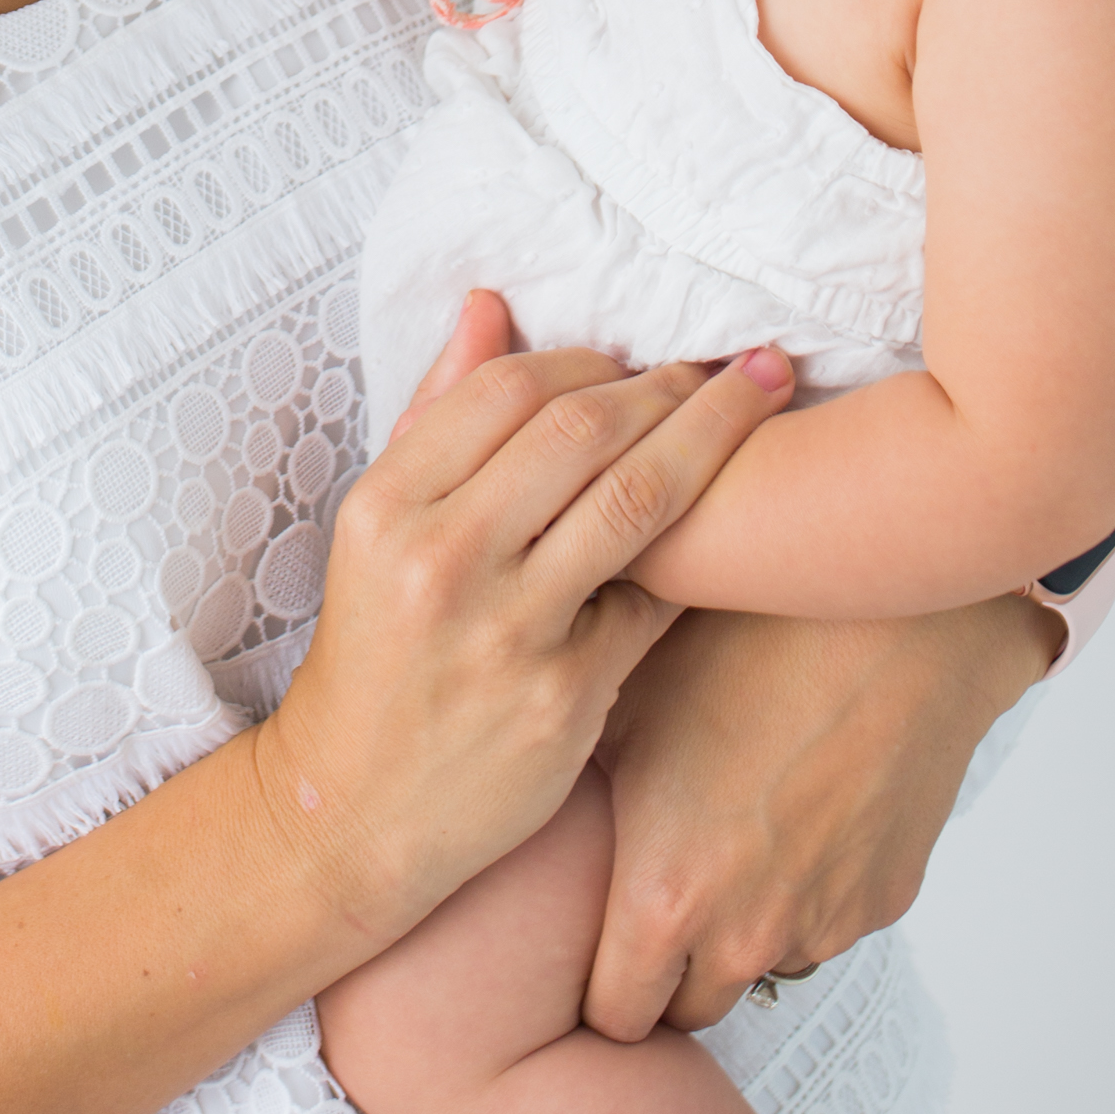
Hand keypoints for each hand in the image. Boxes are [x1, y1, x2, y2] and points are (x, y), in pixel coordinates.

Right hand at [257, 294, 793, 959]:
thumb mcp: (379, 527)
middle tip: (733, 366)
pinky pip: (655, 602)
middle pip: (583, 430)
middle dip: (673, 384)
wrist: (352, 810)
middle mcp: (440, 559)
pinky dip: (698, 558)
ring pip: (637, 500)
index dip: (587, 357)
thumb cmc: (378, 652)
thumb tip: (489, 303)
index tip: (637, 355)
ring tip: (761, 405)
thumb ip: (437, 411)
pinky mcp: (564, 697)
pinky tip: (742, 528)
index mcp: (386, 504)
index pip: (506, 389)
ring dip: (715, 438)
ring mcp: (506, 631)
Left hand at [584, 594, 1056, 1036]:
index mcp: (666, 899)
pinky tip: (801, 806)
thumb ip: (580, 782)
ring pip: (764, 964)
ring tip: (737, 830)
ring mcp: (823, 923)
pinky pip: (827, 922)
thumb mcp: (624, 703)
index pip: (616, 1019)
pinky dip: (808, 891)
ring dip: (744, 927)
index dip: (599, 990)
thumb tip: (524, 791)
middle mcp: (746, 934)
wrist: (885, 620)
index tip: (597, 952)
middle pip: (692, 1009)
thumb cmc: (742, 644)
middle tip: (661, 892)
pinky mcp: (884, 899)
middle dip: (671, 971)